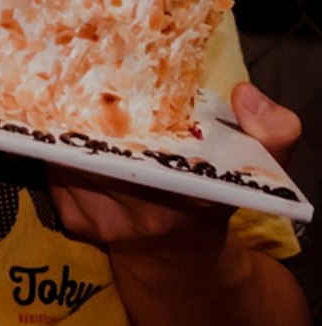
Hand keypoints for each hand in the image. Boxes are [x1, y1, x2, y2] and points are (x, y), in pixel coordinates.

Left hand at [48, 82, 301, 262]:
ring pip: (69, 158)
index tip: (112, 80)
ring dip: (62, 125)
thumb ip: (270, 132)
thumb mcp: (255, 169)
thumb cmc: (213, 198)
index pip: (150, 151)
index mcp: (189, 195)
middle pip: (97, 148)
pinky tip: (57, 121)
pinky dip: (56, 147)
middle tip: (74, 65)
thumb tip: (247, 93)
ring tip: (58, 83)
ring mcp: (104, 220)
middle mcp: (144, 212)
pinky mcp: (77, 222)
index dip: (123, 113)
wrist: (179, 260)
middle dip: (81, 108)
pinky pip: (55, 174)